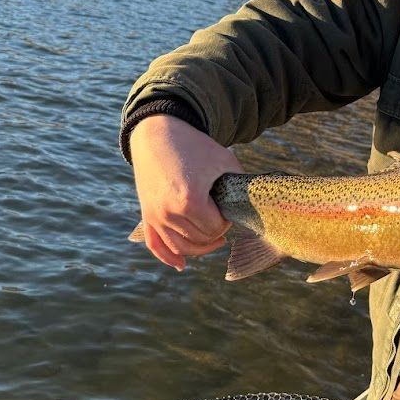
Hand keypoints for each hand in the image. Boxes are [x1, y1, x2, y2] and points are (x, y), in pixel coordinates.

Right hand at [128, 114, 242, 270]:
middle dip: (214, 231)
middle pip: (199, 239)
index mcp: (189, 200)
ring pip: (180, 247)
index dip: (226, 220)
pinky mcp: (146, 215)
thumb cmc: (195, 147)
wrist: (159, 133)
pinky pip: (155, 244)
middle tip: (220, 213)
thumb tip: (253, 209)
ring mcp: (155, 216)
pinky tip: (181, 266)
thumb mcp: (225, 161)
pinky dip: (168, 257)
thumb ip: (240, 187)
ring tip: (216, 240)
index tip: (227, 205)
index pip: (215, 228)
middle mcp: (168, 212)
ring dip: (200, 247)